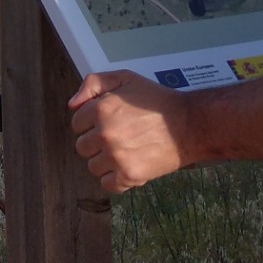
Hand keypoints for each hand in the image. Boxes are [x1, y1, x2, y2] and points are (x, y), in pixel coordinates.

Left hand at [68, 71, 190, 192]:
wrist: (189, 125)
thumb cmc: (157, 102)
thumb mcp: (125, 79)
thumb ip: (94, 83)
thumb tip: (73, 104)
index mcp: (100, 109)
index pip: (77, 124)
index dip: (92, 122)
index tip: (109, 121)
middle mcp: (105, 134)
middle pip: (82, 147)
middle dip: (97, 142)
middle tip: (119, 136)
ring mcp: (116, 157)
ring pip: (93, 166)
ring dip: (106, 161)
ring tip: (126, 150)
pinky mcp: (129, 175)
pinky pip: (107, 184)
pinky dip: (116, 179)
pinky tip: (128, 165)